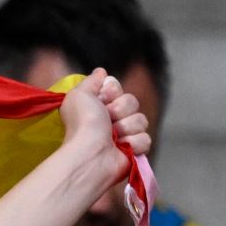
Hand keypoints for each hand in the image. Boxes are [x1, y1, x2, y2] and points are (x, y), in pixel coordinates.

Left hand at [59, 69, 150, 190]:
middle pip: (132, 102)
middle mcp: (111, 120)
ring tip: (112, 137)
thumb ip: (91, 81)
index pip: (119, 89)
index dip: (113, 93)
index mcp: (99, 106)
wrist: (90, 153)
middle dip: (120, 109)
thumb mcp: (79, 95)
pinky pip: (146, 138)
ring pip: (141, 120)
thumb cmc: (82, 124)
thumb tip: (101, 72)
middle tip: (107, 119)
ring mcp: (124, 136)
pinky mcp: (134, 151)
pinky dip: (133, 143)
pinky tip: (121, 148)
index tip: (101, 99)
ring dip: (126, 127)